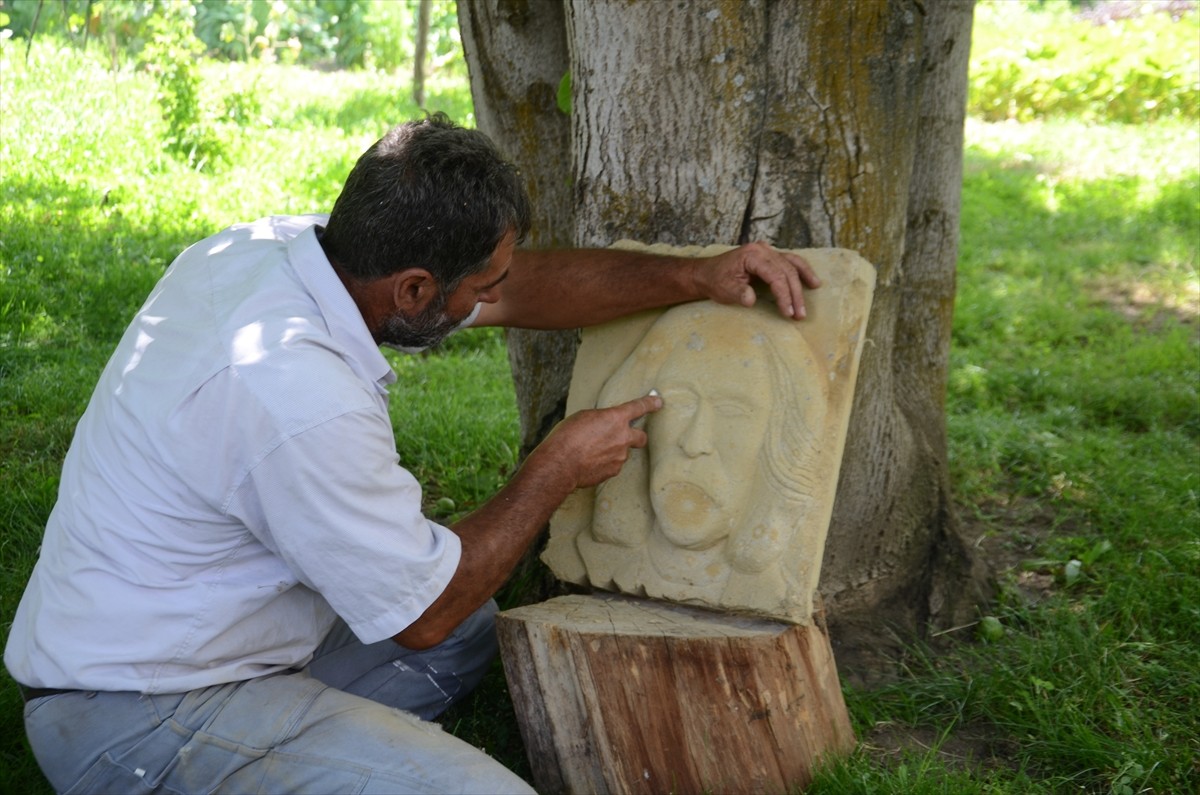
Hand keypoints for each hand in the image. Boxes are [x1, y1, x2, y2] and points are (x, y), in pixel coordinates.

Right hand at [532, 394, 662, 489]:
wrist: (561, 463)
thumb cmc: (567, 436)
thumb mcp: (584, 417)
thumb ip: (601, 419)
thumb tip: (605, 424)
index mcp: (615, 418)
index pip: (638, 407)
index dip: (650, 403)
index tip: (658, 402)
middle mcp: (623, 437)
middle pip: (641, 437)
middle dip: (637, 436)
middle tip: (625, 437)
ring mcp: (620, 456)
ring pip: (622, 452)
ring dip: (612, 451)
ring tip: (591, 452)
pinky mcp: (613, 471)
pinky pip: (612, 465)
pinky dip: (604, 463)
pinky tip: (589, 463)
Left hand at [693, 241, 820, 318]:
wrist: (707, 273)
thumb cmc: (715, 280)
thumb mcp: (724, 289)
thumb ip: (739, 293)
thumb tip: (751, 299)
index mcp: (753, 255)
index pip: (776, 276)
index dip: (784, 295)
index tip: (788, 313)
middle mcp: (763, 250)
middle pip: (787, 271)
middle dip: (795, 294)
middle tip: (799, 314)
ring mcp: (767, 251)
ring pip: (792, 264)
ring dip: (803, 280)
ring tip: (815, 291)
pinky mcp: (769, 257)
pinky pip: (790, 262)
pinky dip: (801, 271)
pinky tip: (812, 281)